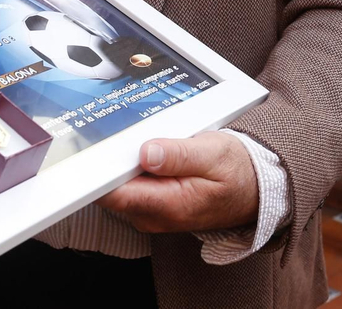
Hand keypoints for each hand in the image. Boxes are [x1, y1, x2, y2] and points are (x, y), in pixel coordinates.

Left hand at [98, 131, 259, 233]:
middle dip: (111, 158)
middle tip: (118, 127)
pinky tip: (147, 148)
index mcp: (169, 205)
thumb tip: (147, 152)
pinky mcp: (153, 204)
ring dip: (124, 160)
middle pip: (112, 187)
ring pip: (120, 184)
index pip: (115, 194)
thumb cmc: (237, 171)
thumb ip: (179, 155)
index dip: (96, 172)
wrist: (254, 189)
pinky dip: (134, 166)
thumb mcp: (214, 153)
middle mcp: (154, 214)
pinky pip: (132, 184)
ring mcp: (152, 211)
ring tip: (139, 135)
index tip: (86, 150)